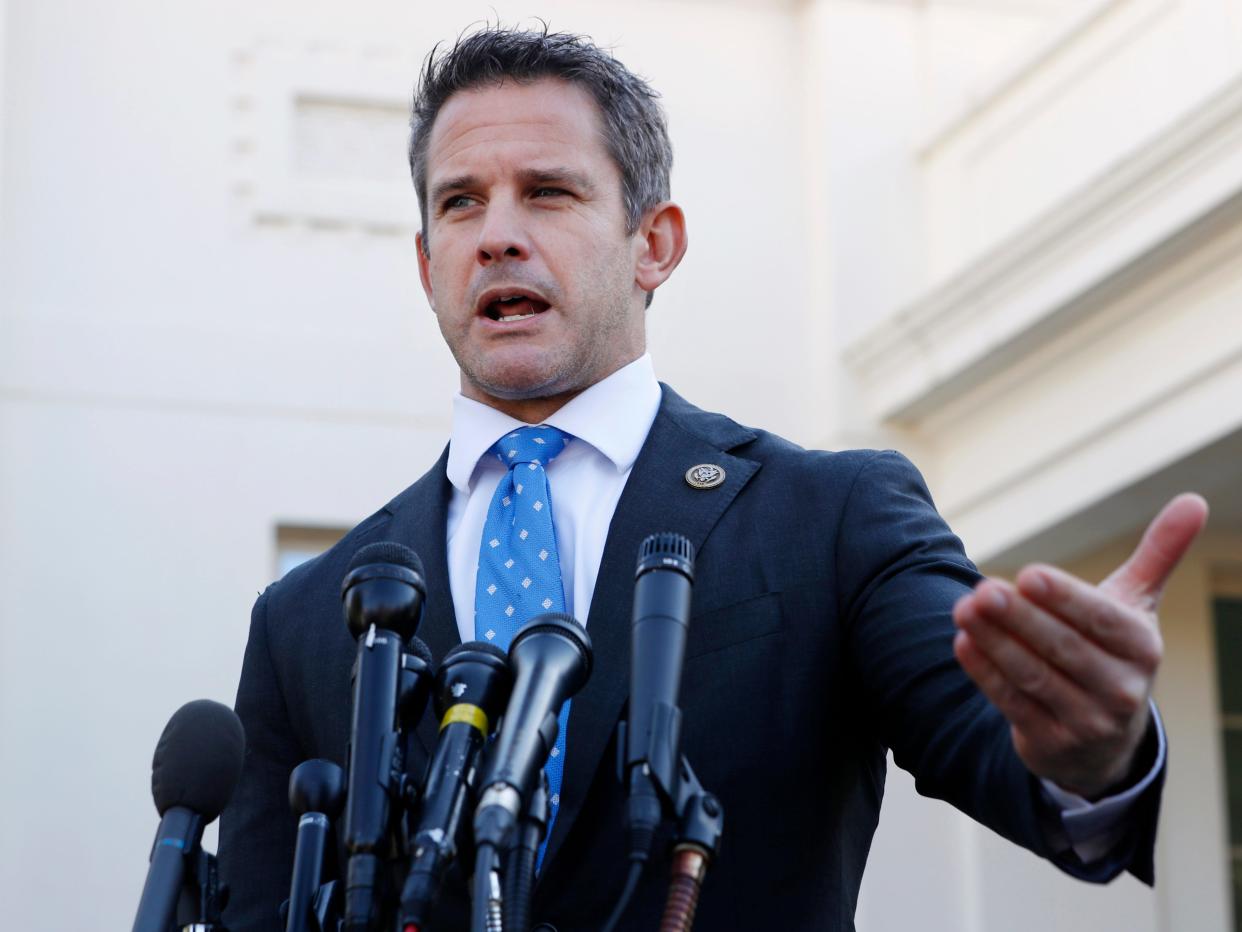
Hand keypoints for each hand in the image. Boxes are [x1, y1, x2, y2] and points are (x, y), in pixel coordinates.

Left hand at [952, 493, 1207, 798]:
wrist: (1105, 741)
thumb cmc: (1113, 652)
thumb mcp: (1136, 607)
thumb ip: (1157, 555)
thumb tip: (1194, 500)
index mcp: (1142, 648)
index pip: (1101, 620)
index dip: (1065, 599)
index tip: (1027, 574)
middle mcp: (1121, 689)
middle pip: (1063, 649)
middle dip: (1020, 618)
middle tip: (981, 589)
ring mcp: (1086, 722)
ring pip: (1033, 677)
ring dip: (995, 642)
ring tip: (962, 609)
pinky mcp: (1050, 744)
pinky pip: (1013, 705)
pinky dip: (985, 674)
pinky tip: (963, 643)